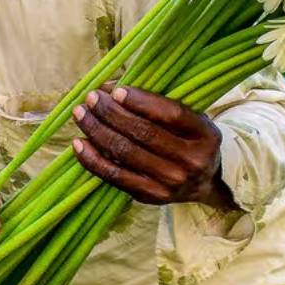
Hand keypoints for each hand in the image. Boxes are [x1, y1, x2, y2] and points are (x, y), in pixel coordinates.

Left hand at [71, 84, 236, 210]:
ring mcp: (170, 182)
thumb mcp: (190, 118)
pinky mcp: (150, 196)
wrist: (205, 183)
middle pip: (143, 133)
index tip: (116, 90)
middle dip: (111, 112)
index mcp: (205, 135)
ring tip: (81, 114)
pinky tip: (79, 143)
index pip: (171, 114)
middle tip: (91, 97)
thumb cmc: (191, 140)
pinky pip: (114, 176)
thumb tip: (110, 88)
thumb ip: (157, 103)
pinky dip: (92, 159)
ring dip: (97, 130)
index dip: (141, 101)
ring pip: (124, 153)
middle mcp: (191, 161)